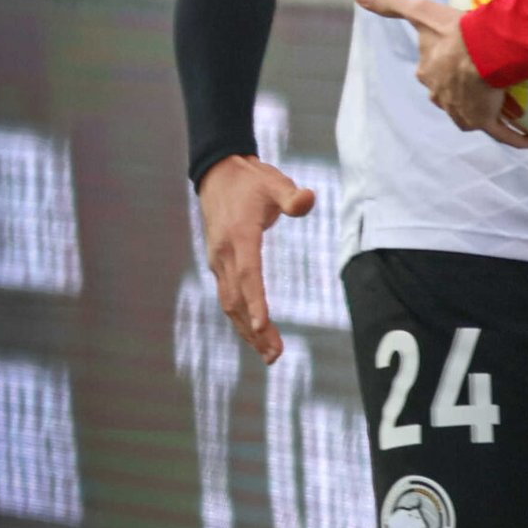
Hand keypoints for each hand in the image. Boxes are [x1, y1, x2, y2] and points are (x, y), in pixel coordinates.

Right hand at [197, 153, 316, 363]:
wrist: (218, 174)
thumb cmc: (251, 180)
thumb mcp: (274, 181)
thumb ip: (292, 195)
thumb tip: (308, 199)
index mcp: (239, 235)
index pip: (247, 273)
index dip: (256, 300)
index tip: (263, 324)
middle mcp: (224, 253)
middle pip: (238, 298)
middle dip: (255, 328)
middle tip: (276, 353)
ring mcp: (218, 260)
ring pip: (230, 303)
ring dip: (247, 330)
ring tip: (270, 353)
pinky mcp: (219, 264)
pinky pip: (228, 297)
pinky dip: (241, 318)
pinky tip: (255, 334)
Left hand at [354, 0, 527, 146]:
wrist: (480, 48)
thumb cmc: (451, 30)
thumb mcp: (419, 11)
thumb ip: (389, 3)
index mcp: (429, 74)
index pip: (434, 73)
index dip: (445, 67)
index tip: (460, 60)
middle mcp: (442, 96)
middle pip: (453, 95)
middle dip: (464, 91)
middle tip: (484, 80)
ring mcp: (464, 111)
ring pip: (475, 114)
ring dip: (488, 113)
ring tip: (505, 106)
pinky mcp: (485, 120)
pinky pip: (503, 132)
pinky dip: (516, 138)